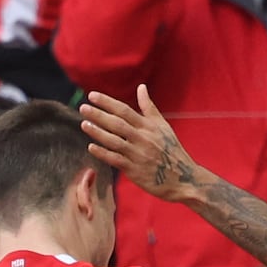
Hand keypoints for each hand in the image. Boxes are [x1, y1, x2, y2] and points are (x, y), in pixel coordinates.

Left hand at [82, 86, 200, 202]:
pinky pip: (116, 160)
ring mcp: (138, 154)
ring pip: (115, 141)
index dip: (107, 102)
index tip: (92, 95)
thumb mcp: (163, 127)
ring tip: (84, 124)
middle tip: (83, 108)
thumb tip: (141, 87)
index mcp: (149, 126)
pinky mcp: (135, 171)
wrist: (183, 178)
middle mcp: (143, 138)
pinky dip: (103, 153)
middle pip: (117, 124)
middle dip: (99, 115)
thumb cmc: (171, 150)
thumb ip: (149, 107)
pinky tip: (91, 147)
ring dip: (98, 132)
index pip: (125, 110)